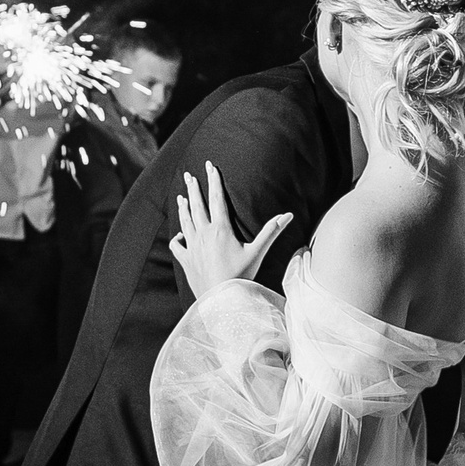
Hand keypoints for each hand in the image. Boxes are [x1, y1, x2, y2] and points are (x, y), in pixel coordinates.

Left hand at [168, 160, 291, 297]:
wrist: (221, 299)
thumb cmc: (241, 276)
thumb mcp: (258, 252)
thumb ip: (271, 231)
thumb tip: (288, 215)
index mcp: (220, 229)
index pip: (216, 199)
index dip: (213, 181)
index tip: (209, 166)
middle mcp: (203, 234)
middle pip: (197, 205)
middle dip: (193, 188)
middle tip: (188, 175)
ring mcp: (192, 247)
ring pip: (185, 221)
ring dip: (183, 207)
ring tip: (181, 196)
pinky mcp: (186, 260)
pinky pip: (177, 246)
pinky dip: (177, 238)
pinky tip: (178, 235)